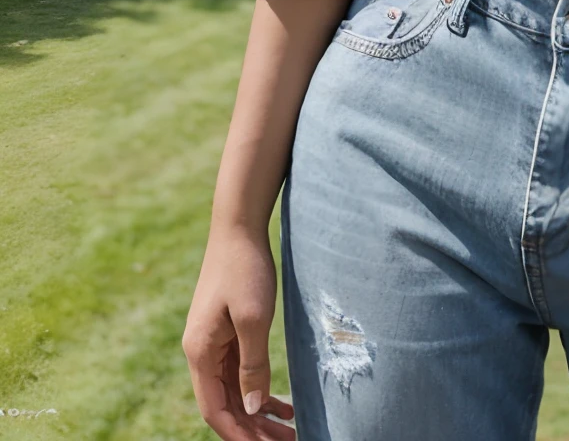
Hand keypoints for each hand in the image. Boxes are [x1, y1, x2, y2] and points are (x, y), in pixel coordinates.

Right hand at [183, 229, 295, 439]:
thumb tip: (253, 409)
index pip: (215, 409)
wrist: (239, 227)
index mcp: (200, 352)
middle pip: (226, 403)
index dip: (238, 434)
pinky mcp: (226, 330)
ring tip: (289, 430)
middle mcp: (201, 351)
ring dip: (258, 413)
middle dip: (253, 429)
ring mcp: (213, 341)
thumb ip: (253, 365)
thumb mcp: (253, 318)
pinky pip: (239, 371)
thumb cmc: (245, 269)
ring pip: (234, 390)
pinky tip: (282, 402)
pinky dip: (258, 388)